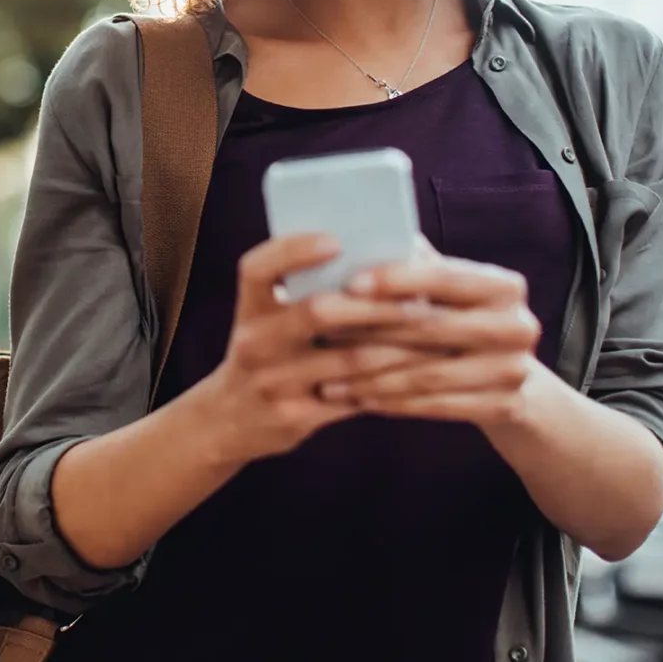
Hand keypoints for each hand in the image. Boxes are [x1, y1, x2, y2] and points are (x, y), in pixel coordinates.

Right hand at [192, 233, 442, 463]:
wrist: (228, 421)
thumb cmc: (266, 353)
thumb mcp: (265, 319)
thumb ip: (301, 290)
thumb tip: (373, 255)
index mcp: (249, 308)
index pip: (259, 268)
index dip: (294, 250)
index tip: (337, 241)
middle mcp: (255, 343)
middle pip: (317, 312)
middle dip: (375, 304)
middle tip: (419, 298)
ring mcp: (274, 382)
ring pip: (349, 359)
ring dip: (399, 344)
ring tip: (434, 333)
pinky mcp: (297, 416)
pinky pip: (355, 396)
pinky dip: (391, 381)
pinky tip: (419, 370)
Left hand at [321, 243, 542, 428]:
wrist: (509, 375)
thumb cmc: (460, 318)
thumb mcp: (447, 290)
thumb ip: (415, 264)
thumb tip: (358, 233)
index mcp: (504, 286)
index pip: (444, 277)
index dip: (396, 279)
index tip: (350, 283)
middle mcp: (518, 326)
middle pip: (432, 328)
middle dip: (371, 330)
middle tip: (322, 332)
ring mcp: (514, 371)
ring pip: (428, 374)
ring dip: (371, 376)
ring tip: (327, 376)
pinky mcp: (505, 407)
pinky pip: (435, 406)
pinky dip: (391, 403)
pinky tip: (356, 399)